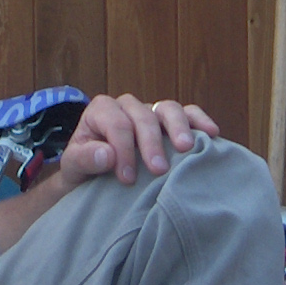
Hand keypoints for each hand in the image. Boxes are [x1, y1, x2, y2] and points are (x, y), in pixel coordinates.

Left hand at [52, 94, 221, 190]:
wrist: (93, 177)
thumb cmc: (85, 170)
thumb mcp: (74, 167)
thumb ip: (85, 158)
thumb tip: (108, 155)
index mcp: (101, 110)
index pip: (116, 124)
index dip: (123, 150)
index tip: (128, 178)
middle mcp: (127, 106)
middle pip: (142, 116)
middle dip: (151, 142)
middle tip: (158, 170)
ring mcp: (150, 111)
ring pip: (167, 109)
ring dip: (178, 127)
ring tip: (186, 148)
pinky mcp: (168, 121)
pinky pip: (187, 113)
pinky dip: (198, 120)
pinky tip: (212, 133)